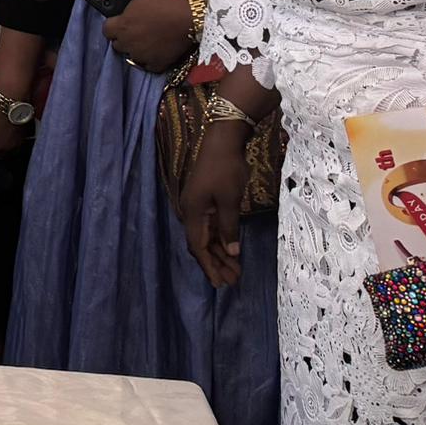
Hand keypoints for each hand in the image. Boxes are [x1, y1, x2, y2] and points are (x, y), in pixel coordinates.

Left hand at [102, 0, 197, 72]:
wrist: (192, 16)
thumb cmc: (165, 1)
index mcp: (122, 26)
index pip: (106, 30)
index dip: (113, 24)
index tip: (122, 19)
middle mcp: (129, 44)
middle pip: (117, 43)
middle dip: (123, 36)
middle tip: (137, 27)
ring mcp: (143, 56)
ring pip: (131, 55)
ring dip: (135, 48)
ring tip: (147, 37)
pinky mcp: (158, 64)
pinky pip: (147, 65)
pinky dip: (150, 59)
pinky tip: (156, 49)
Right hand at [179, 126, 247, 287]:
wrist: (222, 140)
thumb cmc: (226, 169)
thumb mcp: (230, 200)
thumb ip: (229, 227)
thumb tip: (232, 252)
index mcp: (192, 213)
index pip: (198, 247)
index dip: (209, 266)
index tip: (221, 283)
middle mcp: (191, 212)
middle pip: (201, 244)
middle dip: (216, 264)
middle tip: (232, 282)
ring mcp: (198, 206)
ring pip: (207, 236)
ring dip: (220, 253)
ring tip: (234, 270)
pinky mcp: (206, 201)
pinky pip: (211, 226)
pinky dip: (221, 239)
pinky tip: (231, 249)